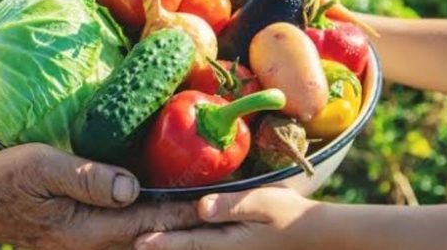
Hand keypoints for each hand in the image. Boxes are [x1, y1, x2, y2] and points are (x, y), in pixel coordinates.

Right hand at [0, 143, 199, 248]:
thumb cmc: (7, 180)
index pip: (149, 221)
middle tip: (222, 213)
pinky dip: (146, 222)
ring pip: (138, 236)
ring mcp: (85, 241)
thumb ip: (87, 178)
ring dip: (169, 225)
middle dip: (186, 225)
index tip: (216, 205)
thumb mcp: (43, 169)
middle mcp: (92, 241)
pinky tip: (159, 211)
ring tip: (201, 214)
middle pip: (150, 235)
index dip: (184, 213)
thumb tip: (131, 187)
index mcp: (88, 228)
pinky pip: (122, 231)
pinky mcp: (79, 233)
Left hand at [134, 187, 320, 249]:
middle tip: (132, 243)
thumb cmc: (290, 214)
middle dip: (162, 248)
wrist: (314, 234)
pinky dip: (188, 244)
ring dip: (174, 247)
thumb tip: (201, 207)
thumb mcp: (264, 203)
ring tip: (146, 243)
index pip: (189, 243)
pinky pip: (204, 247)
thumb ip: (232, 205)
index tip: (139, 242)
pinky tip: (177, 239)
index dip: (163, 243)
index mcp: (229, 243)